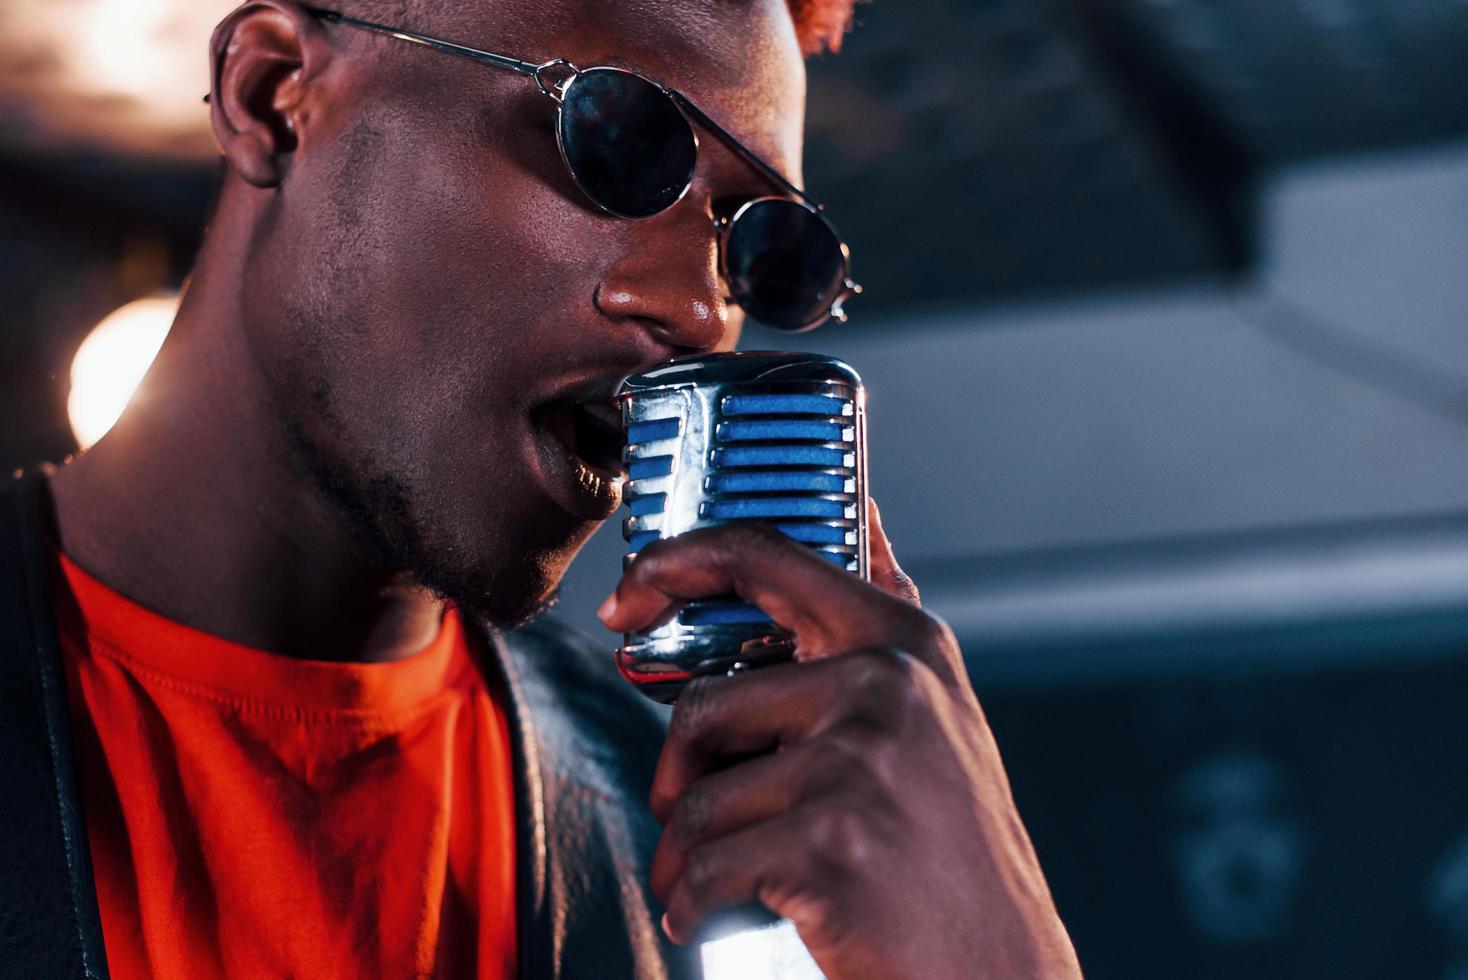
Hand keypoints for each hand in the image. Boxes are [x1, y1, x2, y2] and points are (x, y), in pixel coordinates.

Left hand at [597, 500, 1081, 979]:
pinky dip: (693, 906)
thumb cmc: (952, 845)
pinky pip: (705, 868)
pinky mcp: (831, 845)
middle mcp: (884, 685)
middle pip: (704, 705)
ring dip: (687, 856)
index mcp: (901, 639)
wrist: (996, 968)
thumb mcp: (934, 709)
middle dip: (679, 777)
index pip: (763, 555)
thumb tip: (864, 517)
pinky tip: (715, 918)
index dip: (675, 561)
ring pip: (697, 799)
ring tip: (721, 883)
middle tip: (692, 817)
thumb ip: (882, 619)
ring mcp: (859, 762)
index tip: (626, 596)